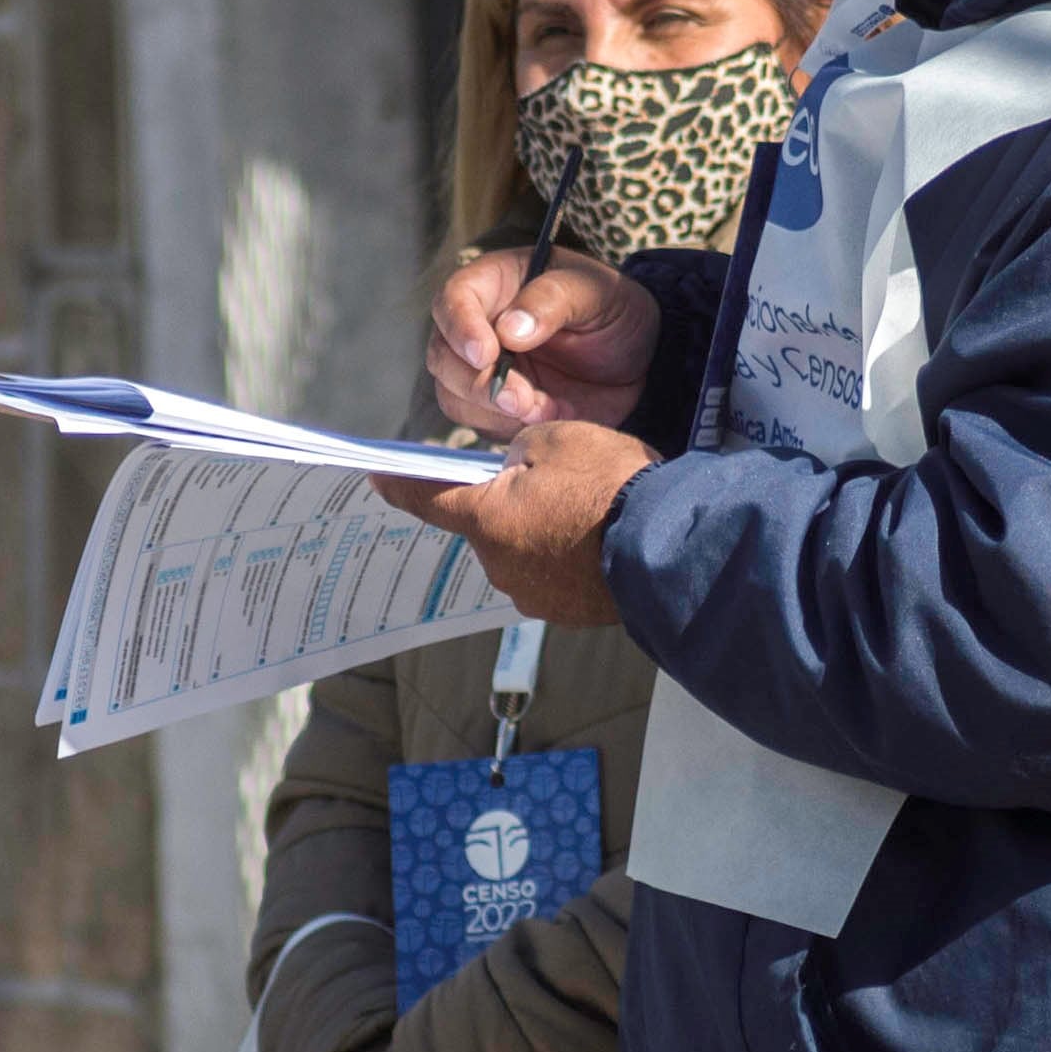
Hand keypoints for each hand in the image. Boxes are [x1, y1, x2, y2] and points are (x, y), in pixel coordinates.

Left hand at [378, 421, 657, 626]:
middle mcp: (499, 565)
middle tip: (546, 479)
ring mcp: (533, 596)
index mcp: (486, 519)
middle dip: (504, 502)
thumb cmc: (611, 484)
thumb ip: (517, 451)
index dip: (400, 485)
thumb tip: (515, 469)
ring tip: (585, 511)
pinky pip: (552, 575)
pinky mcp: (567, 613)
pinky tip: (597, 539)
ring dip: (538, 533)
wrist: (672, 546)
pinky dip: (564, 558)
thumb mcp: (556, 438)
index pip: (427, 499)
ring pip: (521, 551)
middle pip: (485, 525)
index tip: (377, 478)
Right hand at [427, 248, 659, 435]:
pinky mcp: (496, 408)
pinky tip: (547, 416)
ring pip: (454, 396)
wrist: (635, 357)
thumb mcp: (596, 291)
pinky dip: (508, 428)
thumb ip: (554, 301)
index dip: (460, 327)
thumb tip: (509, 330)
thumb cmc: (613, 308)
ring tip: (540, 409)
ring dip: (490, 411)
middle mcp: (478, 327)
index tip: (486, 354)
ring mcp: (482, 371)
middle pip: (443, 356)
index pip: (453, 300)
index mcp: (494, 285)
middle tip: (519, 399)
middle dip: (475, 383)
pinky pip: (483, 425)